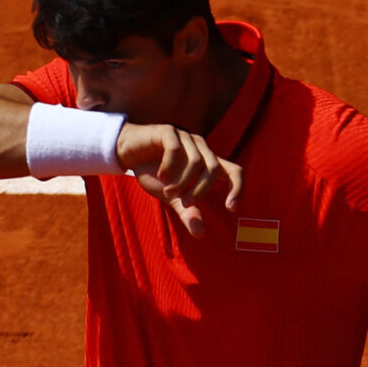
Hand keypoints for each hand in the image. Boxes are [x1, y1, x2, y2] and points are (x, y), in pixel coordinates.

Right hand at [116, 123, 244, 237]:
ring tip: (167, 192)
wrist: (129, 153)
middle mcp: (201, 149)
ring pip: (196, 161)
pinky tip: (161, 174)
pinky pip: (175, 149)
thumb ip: (187, 212)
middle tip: (183, 202)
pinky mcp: (170, 131)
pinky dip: (168, 166)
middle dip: (200, 190)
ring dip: (181, 182)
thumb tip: (200, 235)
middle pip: (214, 169)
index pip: (235, 172)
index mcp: (208, 163)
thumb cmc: (155, 173)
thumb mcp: (172, 197)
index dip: (238, 189)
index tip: (231, 208)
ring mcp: (187, 138)